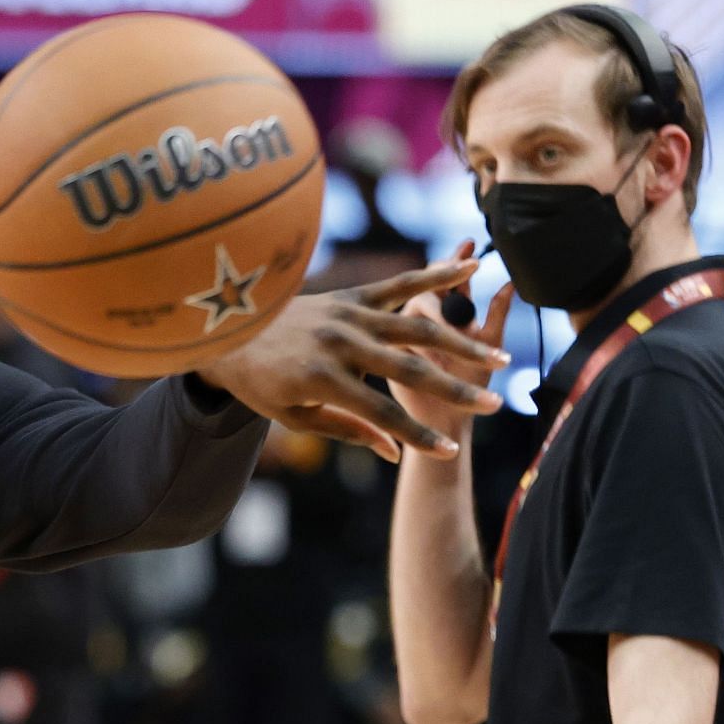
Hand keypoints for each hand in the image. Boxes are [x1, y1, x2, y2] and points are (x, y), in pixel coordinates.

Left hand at [195, 260, 509, 461]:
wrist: (224, 329)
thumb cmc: (259, 382)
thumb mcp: (292, 416)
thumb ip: (347, 430)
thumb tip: (395, 453)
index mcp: (320, 379)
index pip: (379, 415)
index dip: (415, 436)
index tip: (448, 453)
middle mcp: (338, 343)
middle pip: (409, 370)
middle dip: (454, 391)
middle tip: (494, 407)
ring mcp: (347, 314)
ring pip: (415, 327)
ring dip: (461, 343)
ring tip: (499, 358)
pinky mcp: (350, 294)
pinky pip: (399, 284)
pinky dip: (436, 276)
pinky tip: (472, 269)